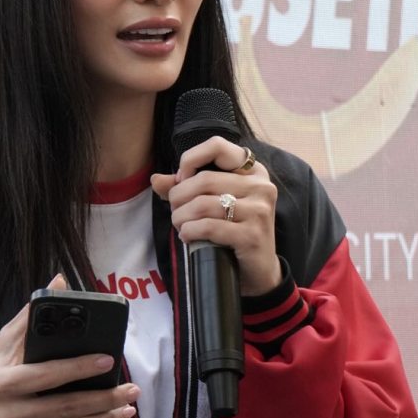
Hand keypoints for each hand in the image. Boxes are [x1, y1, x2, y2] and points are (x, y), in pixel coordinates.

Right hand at [0, 274, 138, 417]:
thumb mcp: (3, 344)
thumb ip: (31, 316)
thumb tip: (59, 281)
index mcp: (4, 382)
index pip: (46, 375)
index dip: (77, 368)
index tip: (107, 359)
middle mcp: (10, 412)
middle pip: (65, 406)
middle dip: (103, 398)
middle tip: (132, 389)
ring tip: (129, 407)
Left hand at [151, 138, 281, 296]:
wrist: (258, 271)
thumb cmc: (233, 231)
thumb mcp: (213, 203)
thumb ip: (185, 188)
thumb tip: (155, 179)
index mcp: (253, 171)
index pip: (217, 146)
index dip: (190, 159)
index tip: (181, 179)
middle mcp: (261, 186)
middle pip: (204, 179)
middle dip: (178, 197)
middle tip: (175, 211)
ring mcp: (259, 211)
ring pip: (202, 204)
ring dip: (180, 217)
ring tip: (180, 225)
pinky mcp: (252, 235)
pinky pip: (208, 227)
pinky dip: (189, 232)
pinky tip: (187, 237)